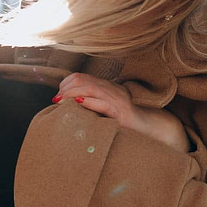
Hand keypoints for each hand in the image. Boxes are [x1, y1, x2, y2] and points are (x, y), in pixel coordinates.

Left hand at [54, 73, 188, 152]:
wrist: (150, 129)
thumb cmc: (126, 123)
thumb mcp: (106, 110)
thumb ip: (92, 105)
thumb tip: (70, 106)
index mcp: (107, 87)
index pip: (81, 76)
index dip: (66, 83)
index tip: (58, 95)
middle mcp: (112, 89)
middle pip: (82, 80)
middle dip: (65, 89)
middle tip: (56, 100)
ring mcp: (118, 99)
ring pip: (90, 88)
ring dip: (72, 94)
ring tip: (62, 102)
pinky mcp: (122, 112)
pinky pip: (102, 103)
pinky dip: (88, 102)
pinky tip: (78, 104)